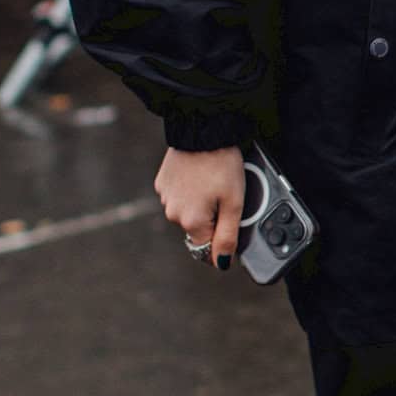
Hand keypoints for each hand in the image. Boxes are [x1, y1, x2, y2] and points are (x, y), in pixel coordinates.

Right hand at [155, 144, 243, 268]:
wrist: (203, 130)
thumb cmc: (222, 165)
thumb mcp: (234, 203)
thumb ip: (228, 237)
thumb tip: (222, 264)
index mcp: (191, 221)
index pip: (204, 249)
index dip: (220, 242)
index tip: (229, 225)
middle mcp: (173, 213)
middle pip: (196, 230)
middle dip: (211, 220)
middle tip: (225, 197)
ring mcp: (165, 197)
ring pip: (186, 212)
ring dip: (199, 205)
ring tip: (212, 182)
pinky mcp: (162, 183)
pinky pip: (178, 196)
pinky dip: (188, 191)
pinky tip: (199, 176)